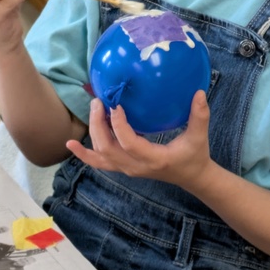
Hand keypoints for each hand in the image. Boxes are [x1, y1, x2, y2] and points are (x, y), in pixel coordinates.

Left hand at [67, 89, 214, 190]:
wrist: (191, 177)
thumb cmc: (195, 155)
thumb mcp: (199, 136)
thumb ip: (200, 116)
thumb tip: (199, 92)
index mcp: (154, 159)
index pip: (129, 144)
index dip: (119, 125)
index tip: (116, 105)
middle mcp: (136, 167)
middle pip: (108, 149)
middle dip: (99, 125)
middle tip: (99, 102)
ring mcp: (128, 169)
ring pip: (101, 155)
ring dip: (93, 132)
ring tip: (94, 108)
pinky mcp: (123, 167)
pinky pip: (100, 162)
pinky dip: (84, 154)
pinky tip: (70, 144)